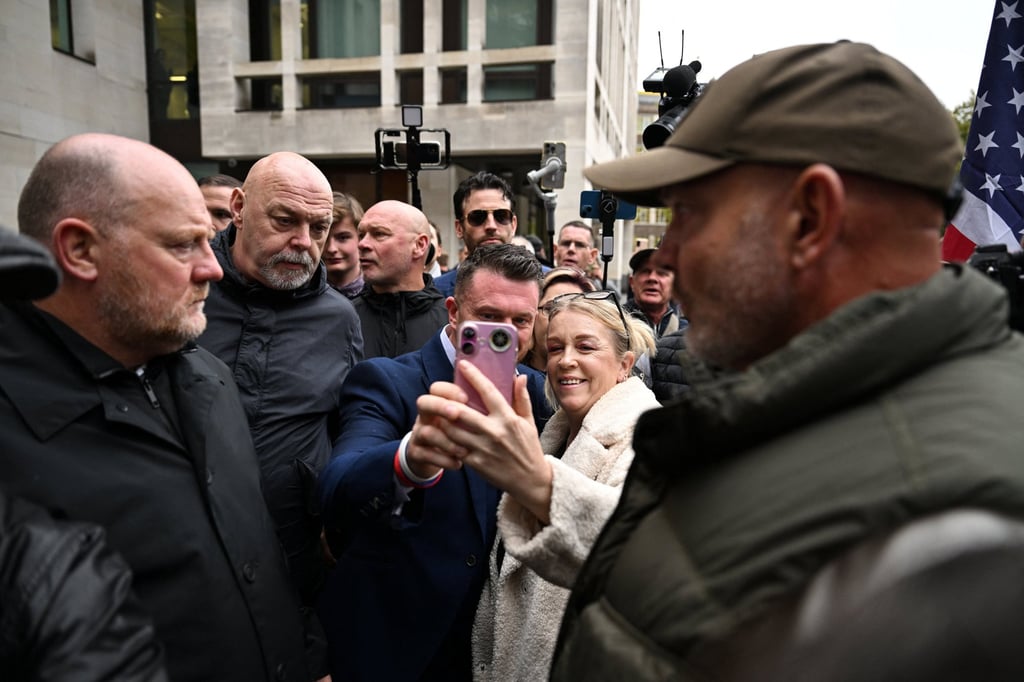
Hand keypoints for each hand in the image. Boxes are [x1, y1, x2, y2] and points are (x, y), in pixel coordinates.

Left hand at [416, 361, 552, 522]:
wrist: (531, 480)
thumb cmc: (529, 448)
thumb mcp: (529, 422)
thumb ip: (521, 398)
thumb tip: (519, 377)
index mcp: (508, 418)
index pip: (488, 392)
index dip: (474, 376)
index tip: (463, 365)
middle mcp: (494, 432)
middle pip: (461, 412)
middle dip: (444, 401)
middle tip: (434, 392)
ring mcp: (483, 448)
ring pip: (452, 431)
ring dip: (439, 420)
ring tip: (432, 411)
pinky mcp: (476, 463)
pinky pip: (454, 449)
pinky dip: (443, 440)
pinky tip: (437, 432)